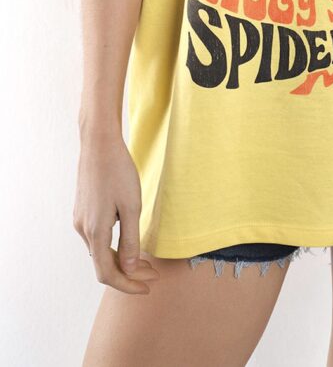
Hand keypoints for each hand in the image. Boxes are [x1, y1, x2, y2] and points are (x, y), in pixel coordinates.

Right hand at [73, 130, 159, 293]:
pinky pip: (97, 238)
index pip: (107, 274)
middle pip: (103, 264)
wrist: (99, 144)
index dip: (127, 285)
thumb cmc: (118, 172)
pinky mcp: (82, 211)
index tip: (148, 287)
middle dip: (128, 273)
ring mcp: (80, 220)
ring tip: (145, 260)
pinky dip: (113, 246)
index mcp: (95, 232)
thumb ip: (129, 240)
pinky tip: (128, 240)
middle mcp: (83, 230)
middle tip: (153, 273)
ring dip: (121, 260)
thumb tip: (128, 269)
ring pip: (99, 251)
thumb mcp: (131, 207)